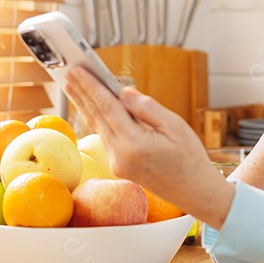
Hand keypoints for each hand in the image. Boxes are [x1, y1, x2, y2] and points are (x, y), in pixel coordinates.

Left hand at [65, 67, 234, 228]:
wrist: (194, 191)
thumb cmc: (189, 157)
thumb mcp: (174, 125)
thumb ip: (146, 107)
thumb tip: (123, 93)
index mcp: (134, 144)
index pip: (107, 108)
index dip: (91, 86)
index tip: (79, 71)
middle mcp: (120, 156)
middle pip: (96, 117)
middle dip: (82, 93)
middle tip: (69, 73)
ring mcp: (117, 163)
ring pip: (98, 127)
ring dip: (86, 105)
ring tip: (74, 86)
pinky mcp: (118, 166)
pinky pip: (105, 136)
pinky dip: (97, 118)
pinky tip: (92, 107)